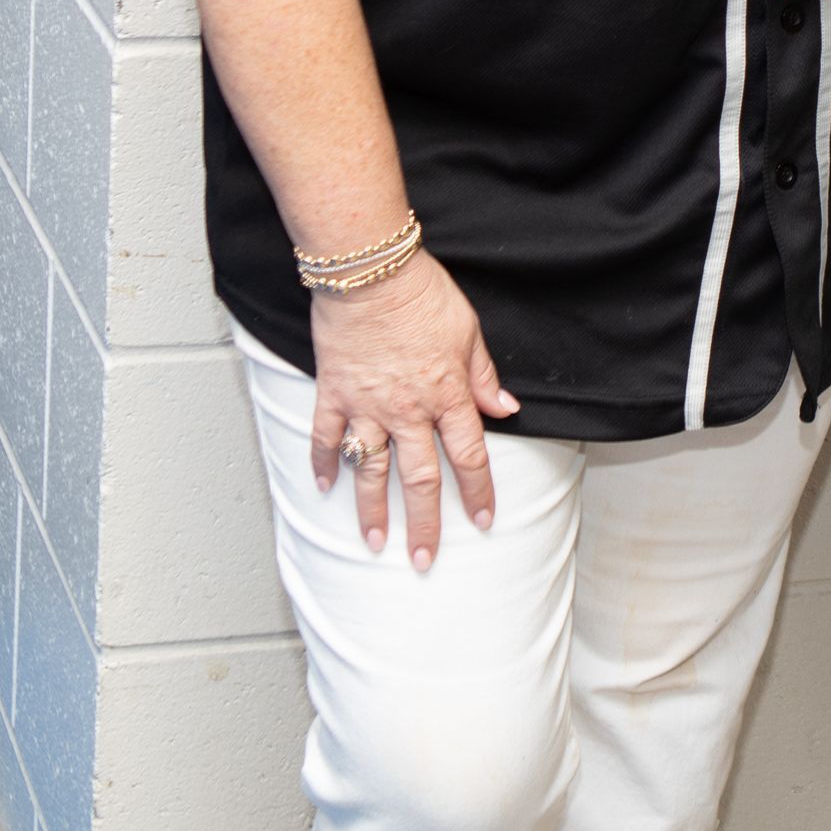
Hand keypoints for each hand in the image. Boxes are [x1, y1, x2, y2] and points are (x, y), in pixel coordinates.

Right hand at [308, 251, 519, 568]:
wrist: (370, 270)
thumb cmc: (422, 293)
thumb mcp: (468, 330)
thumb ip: (484, 374)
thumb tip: (507, 408)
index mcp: (448, 393)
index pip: (469, 454)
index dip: (479, 491)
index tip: (484, 521)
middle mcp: (408, 409)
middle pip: (420, 478)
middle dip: (425, 523)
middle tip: (424, 559)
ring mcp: (367, 405)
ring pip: (371, 471)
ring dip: (372, 511)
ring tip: (374, 543)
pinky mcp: (334, 394)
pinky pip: (325, 438)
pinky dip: (323, 465)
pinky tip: (323, 488)